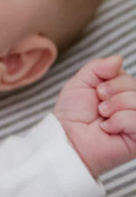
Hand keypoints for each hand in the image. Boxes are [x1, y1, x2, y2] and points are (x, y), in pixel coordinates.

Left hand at [53, 56, 135, 176]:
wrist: (67, 137)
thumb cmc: (73, 113)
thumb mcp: (82, 82)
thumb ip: (99, 66)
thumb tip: (119, 58)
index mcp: (120, 92)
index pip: (128, 76)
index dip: (112, 80)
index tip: (97, 92)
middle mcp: (131, 106)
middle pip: (135, 86)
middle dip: (113, 92)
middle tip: (99, 106)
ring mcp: (135, 123)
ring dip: (115, 106)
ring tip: (103, 116)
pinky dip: (119, 121)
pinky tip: (108, 128)